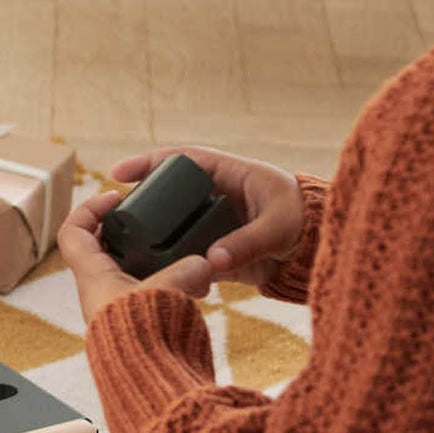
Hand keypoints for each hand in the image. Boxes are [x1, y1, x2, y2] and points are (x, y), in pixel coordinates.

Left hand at [59, 191, 215, 324]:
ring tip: (184, 252)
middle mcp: (99, 292)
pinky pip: (150, 293)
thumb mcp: (169, 292)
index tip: (116, 197)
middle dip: (130, 232)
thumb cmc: (148, 338)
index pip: (73, 232)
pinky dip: (170, 283)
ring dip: (155, 260)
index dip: (89, 208)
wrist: (151, 387)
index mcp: (93, 277)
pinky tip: (196, 285)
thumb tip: (207, 262)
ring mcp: (117, 309)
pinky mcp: (138, 325)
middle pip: (104, 248)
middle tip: (155, 220)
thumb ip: (187, 269)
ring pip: (130, 272)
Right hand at [110, 146, 303, 286]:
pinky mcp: (215, 250)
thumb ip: (246, 242)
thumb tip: (210, 262)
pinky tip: (149, 272)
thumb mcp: (278, 227)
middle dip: (138, 201)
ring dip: (149, 234)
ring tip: (120, 244)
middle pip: (166, 193)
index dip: (147, 163)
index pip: (180, 160)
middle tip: (110, 214)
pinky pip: (185, 253)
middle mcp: (213, 196)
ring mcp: (212, 223)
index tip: (117, 173)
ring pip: (171, 224)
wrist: (322, 252)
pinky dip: (169, 262)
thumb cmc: (306, 223)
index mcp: (227, 173)